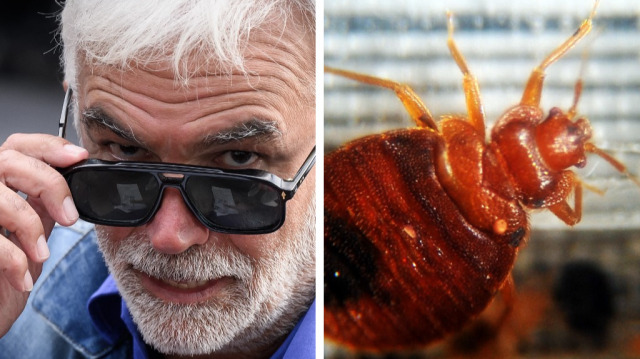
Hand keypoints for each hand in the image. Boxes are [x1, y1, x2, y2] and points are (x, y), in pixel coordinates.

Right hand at [0, 133, 87, 336]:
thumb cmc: (3, 274)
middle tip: (70, 217)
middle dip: (49, 185)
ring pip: (1, 199)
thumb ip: (45, 204)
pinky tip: (22, 278)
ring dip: (30, 228)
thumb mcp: (31, 232)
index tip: (80, 157)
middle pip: (10, 161)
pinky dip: (14, 261)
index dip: (49, 146)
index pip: (19, 145)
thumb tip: (78, 182)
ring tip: (40, 254)